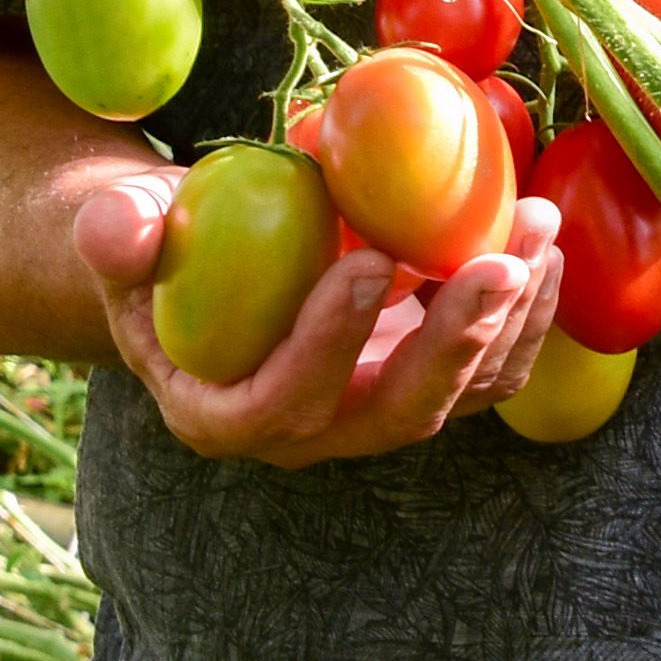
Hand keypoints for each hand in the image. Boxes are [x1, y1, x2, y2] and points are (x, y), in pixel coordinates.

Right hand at [76, 171, 565, 467]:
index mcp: (223, 412)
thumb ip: (114, 235)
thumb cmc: (165, 251)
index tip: (369, 263)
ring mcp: (376, 414)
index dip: (326, 342)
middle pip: (396, 414)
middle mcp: (309, 434)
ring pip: (461, 395)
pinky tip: (546, 244)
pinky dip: (529, 316)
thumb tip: (118, 227)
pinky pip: (493, 371)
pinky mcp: (427, 385)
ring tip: (537, 230)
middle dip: (455, 343)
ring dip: (511, 319)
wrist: (214, 270)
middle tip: (500, 262)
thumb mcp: (121, 238)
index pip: (279, 402)